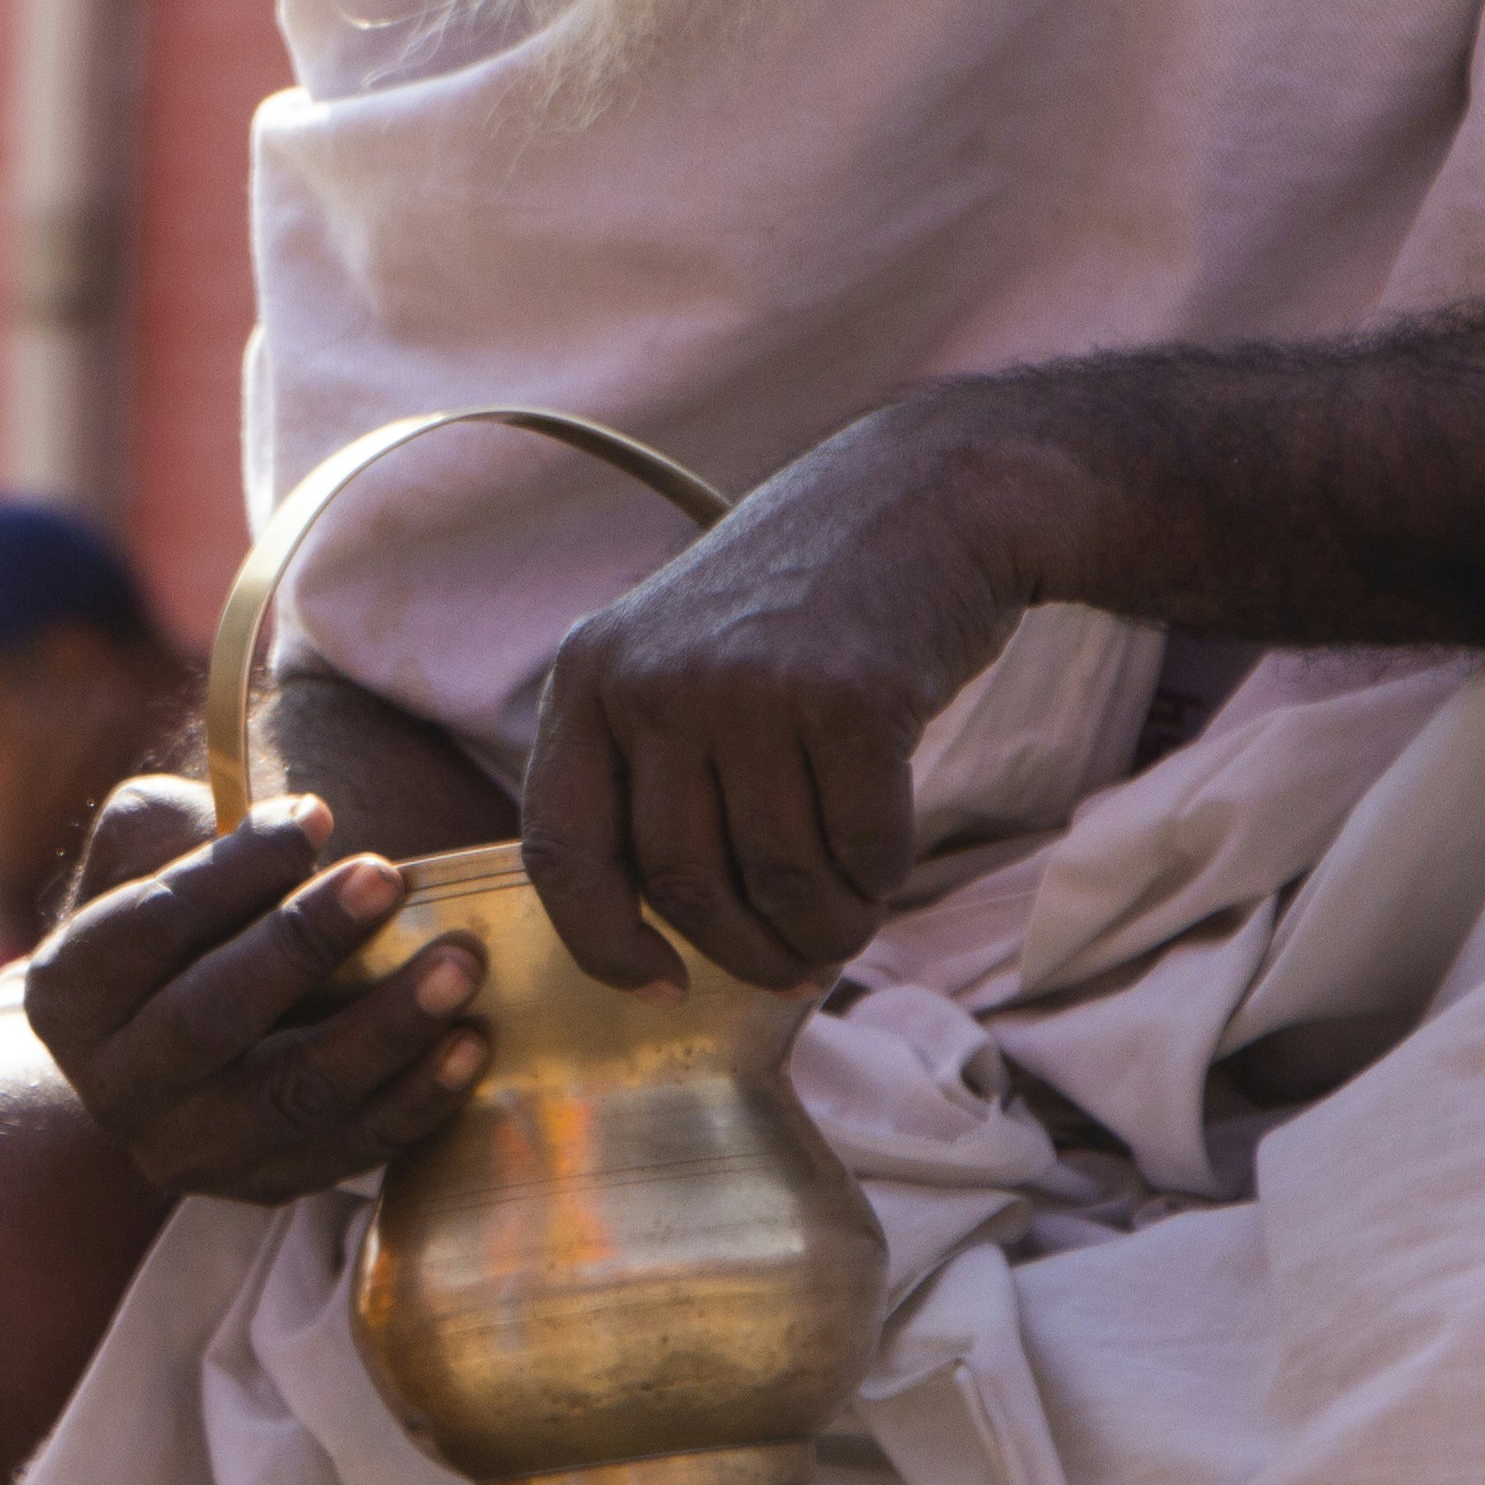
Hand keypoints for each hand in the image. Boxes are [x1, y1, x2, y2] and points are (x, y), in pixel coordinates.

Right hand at [19, 790, 489, 1205]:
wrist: (166, 1046)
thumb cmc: (166, 924)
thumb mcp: (137, 856)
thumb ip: (177, 827)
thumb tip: (280, 834)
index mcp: (70, 991)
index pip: (150, 926)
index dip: (233, 870)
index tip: (315, 814)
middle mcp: (117, 1085)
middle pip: (214, 1015)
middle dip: (305, 942)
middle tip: (387, 876)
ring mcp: (190, 1150)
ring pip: (293, 1093)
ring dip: (384, 1027)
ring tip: (458, 964)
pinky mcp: (265, 1186)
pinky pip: (349, 1151)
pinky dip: (416, 1102)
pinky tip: (469, 1046)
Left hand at [517, 397, 1027, 994]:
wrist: (924, 495)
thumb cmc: (802, 611)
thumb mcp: (682, 658)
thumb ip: (653, 773)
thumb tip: (661, 949)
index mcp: (590, 674)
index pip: (559, 849)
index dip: (602, 943)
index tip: (661, 988)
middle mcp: (654, 677)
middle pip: (681, 883)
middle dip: (746, 953)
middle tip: (796, 968)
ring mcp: (749, 683)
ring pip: (777, 879)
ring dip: (825, 925)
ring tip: (851, 913)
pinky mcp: (848, 695)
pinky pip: (861, 849)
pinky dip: (881, 876)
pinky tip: (887, 854)